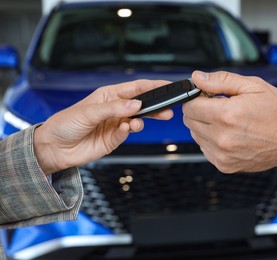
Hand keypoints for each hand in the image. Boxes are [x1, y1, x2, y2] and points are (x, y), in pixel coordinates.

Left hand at [34, 80, 172, 174]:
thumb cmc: (66, 123)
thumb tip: (137, 104)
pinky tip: (125, 130)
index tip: (167, 86)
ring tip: (137, 124)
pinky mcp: (114, 139)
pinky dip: (129, 132)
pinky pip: (127, 133)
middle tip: (168, 110)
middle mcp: (115, 109)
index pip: (135, 88)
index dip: (152, 86)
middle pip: (141, 105)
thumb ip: (114, 108)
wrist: (54, 148)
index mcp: (109, 95)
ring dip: (142, 121)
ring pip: (137, 120)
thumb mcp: (89, 112)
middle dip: (155, 107)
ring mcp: (116, 124)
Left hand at [183, 71, 276, 172]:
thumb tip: (198, 78)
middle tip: (218, 106)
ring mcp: (222, 154)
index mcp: (226, 115)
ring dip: (205, 126)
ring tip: (227, 121)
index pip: (189, 105)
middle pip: (189, 120)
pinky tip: (229, 134)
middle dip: (199, 110)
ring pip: (195, 135)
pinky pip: (205, 149)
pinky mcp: (224, 165)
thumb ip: (221, 80)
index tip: (205, 95)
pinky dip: (211, 140)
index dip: (195, 97)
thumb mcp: (253, 86)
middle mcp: (221, 137)